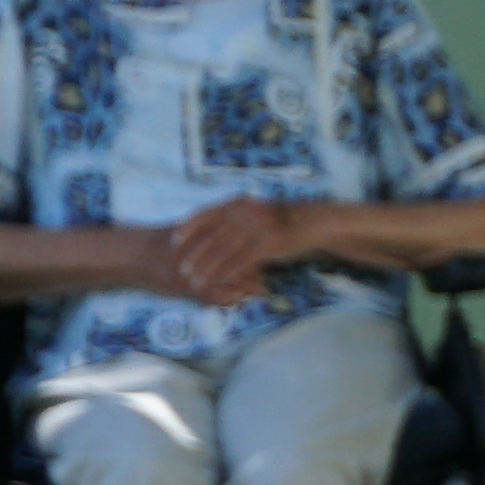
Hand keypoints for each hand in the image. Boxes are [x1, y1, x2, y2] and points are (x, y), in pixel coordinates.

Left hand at [156, 198, 307, 303]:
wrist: (311, 222)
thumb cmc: (279, 221)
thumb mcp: (253, 212)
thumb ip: (232, 219)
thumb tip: (207, 231)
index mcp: (237, 204)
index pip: (205, 214)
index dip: (188, 228)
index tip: (173, 241)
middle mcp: (244, 213)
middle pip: (211, 236)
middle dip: (194, 254)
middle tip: (181, 268)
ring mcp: (256, 227)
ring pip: (224, 251)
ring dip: (207, 268)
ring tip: (195, 280)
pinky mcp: (268, 243)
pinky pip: (242, 260)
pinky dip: (227, 272)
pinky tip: (218, 281)